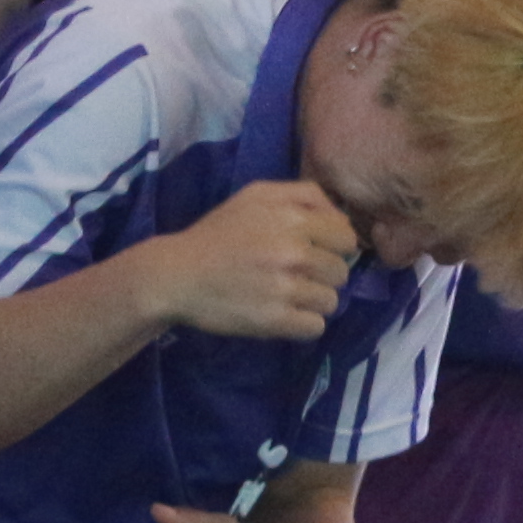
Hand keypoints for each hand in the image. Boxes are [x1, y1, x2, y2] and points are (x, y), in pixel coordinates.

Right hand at [140, 180, 357, 340]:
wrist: (176, 275)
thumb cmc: (218, 234)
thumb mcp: (256, 196)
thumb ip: (303, 195)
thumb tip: (342, 217)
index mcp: (290, 217)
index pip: (346, 237)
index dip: (334, 246)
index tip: (316, 251)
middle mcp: (292, 251)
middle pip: (341, 272)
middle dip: (323, 275)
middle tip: (296, 275)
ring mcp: (285, 287)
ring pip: (331, 301)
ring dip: (313, 301)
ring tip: (286, 294)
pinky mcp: (275, 320)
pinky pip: (316, 327)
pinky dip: (302, 324)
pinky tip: (282, 313)